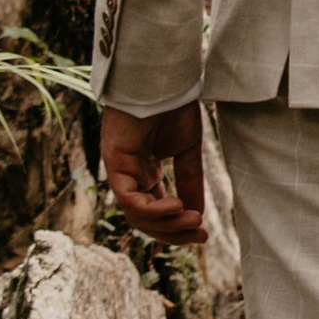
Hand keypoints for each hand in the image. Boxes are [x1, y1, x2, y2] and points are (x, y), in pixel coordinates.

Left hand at [100, 100, 206, 243]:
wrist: (163, 82)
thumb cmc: (173, 108)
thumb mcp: (188, 151)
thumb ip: (190, 181)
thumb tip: (196, 215)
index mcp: (146, 173)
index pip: (156, 213)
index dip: (177, 227)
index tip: (203, 235)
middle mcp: (131, 176)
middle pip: (145, 221)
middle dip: (173, 233)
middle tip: (201, 236)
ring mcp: (121, 171)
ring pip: (136, 216)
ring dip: (166, 224)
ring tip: (193, 220)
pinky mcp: (114, 163)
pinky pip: (129, 199)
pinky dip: (152, 209)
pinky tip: (177, 206)